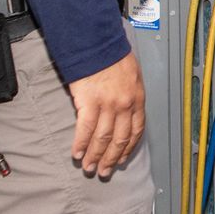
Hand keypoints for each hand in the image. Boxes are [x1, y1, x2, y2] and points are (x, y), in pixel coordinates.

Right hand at [66, 51, 144, 176]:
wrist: (97, 42)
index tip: (121, 159)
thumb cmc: (113, 55)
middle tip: (104, 171)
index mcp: (137, 99)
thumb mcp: (132, 75)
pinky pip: (85, 130)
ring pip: (103, 139)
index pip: (136, 131)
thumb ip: (130, 95)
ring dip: (95, 156)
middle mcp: (125, 105)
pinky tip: (76, 153)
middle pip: (119, 139)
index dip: (128, 148)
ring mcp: (108, 105)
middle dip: (111, 159)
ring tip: (89, 167)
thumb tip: (125, 112)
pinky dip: (81, 144)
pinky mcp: (89, 102)